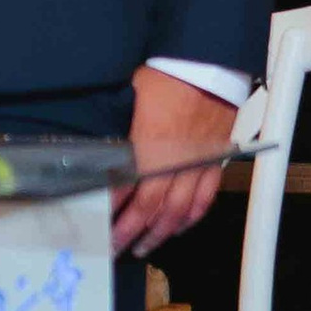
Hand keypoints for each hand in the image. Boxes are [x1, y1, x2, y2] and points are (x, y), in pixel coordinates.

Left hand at [112, 63, 236, 257]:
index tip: (95, 222)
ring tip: (142, 247)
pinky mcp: (214, 160)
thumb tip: (101, 147)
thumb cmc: (167, 73)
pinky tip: (177, 227)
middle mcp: (175, 160)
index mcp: (150, 143)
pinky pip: (205, 197)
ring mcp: (197, 163)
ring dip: (158, 233)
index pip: (124, 186)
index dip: (109, 207)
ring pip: (178, 210)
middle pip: (150, 207)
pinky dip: (191, 217)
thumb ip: (120, 125)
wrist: (208, 63)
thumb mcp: (131, 94)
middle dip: (129, 231)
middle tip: (113, 247)